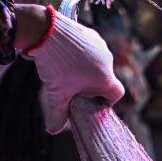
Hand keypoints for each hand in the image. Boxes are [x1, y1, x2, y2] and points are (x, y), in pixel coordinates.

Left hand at [26, 10, 124, 133]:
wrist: (45, 31)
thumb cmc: (55, 64)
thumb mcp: (56, 94)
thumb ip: (57, 115)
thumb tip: (53, 130)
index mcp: (105, 78)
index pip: (116, 95)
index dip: (105, 102)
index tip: (90, 102)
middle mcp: (108, 61)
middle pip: (104, 80)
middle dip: (90, 87)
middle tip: (71, 88)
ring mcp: (100, 46)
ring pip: (97, 65)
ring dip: (86, 71)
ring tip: (65, 71)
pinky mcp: (91, 34)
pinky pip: (91, 51)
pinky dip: (81, 56)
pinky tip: (65, 56)